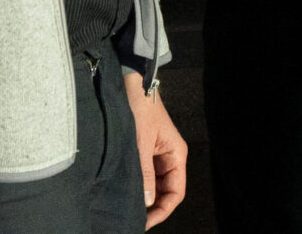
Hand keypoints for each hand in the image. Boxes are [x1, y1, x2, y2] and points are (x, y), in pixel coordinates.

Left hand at [125, 72, 187, 224]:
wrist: (131, 82)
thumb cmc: (140, 107)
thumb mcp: (140, 143)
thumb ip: (145, 174)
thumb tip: (147, 202)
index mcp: (176, 154)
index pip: (176, 192)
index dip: (163, 210)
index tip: (146, 222)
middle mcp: (168, 156)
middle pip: (165, 191)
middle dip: (152, 206)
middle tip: (133, 219)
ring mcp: (156, 154)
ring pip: (154, 185)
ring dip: (144, 196)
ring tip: (127, 208)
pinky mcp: (144, 150)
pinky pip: (144, 174)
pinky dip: (138, 185)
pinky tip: (126, 191)